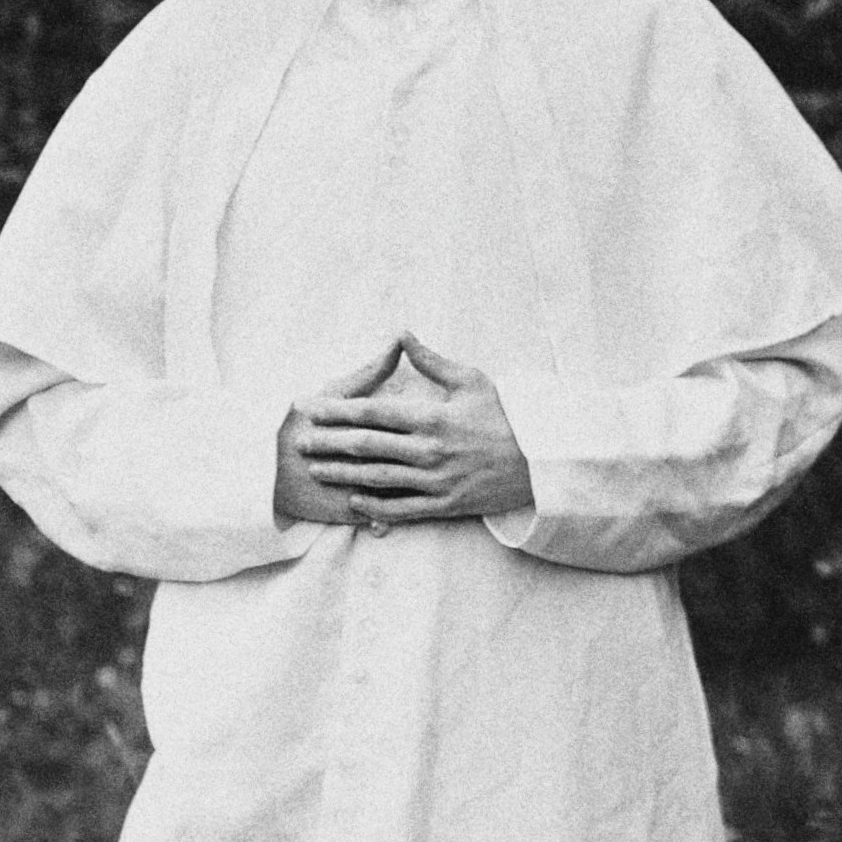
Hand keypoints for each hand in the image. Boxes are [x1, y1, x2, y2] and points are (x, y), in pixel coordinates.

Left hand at [294, 333, 530, 525]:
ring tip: (316, 470)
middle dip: (328, 443)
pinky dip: (375, 506)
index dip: (336, 409)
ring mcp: (436, 481)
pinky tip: (353, 501)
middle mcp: (429, 451)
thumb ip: (432, 361)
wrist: (542, 463)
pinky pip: (402, 508)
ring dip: (342, 474)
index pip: (373, 412)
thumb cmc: (506, 416)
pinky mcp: (445, 506)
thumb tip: (402, 333)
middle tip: (299, 442)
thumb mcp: (472, 381)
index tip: (310, 407)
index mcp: (433, 418)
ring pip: (377, 479)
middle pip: (366, 446)